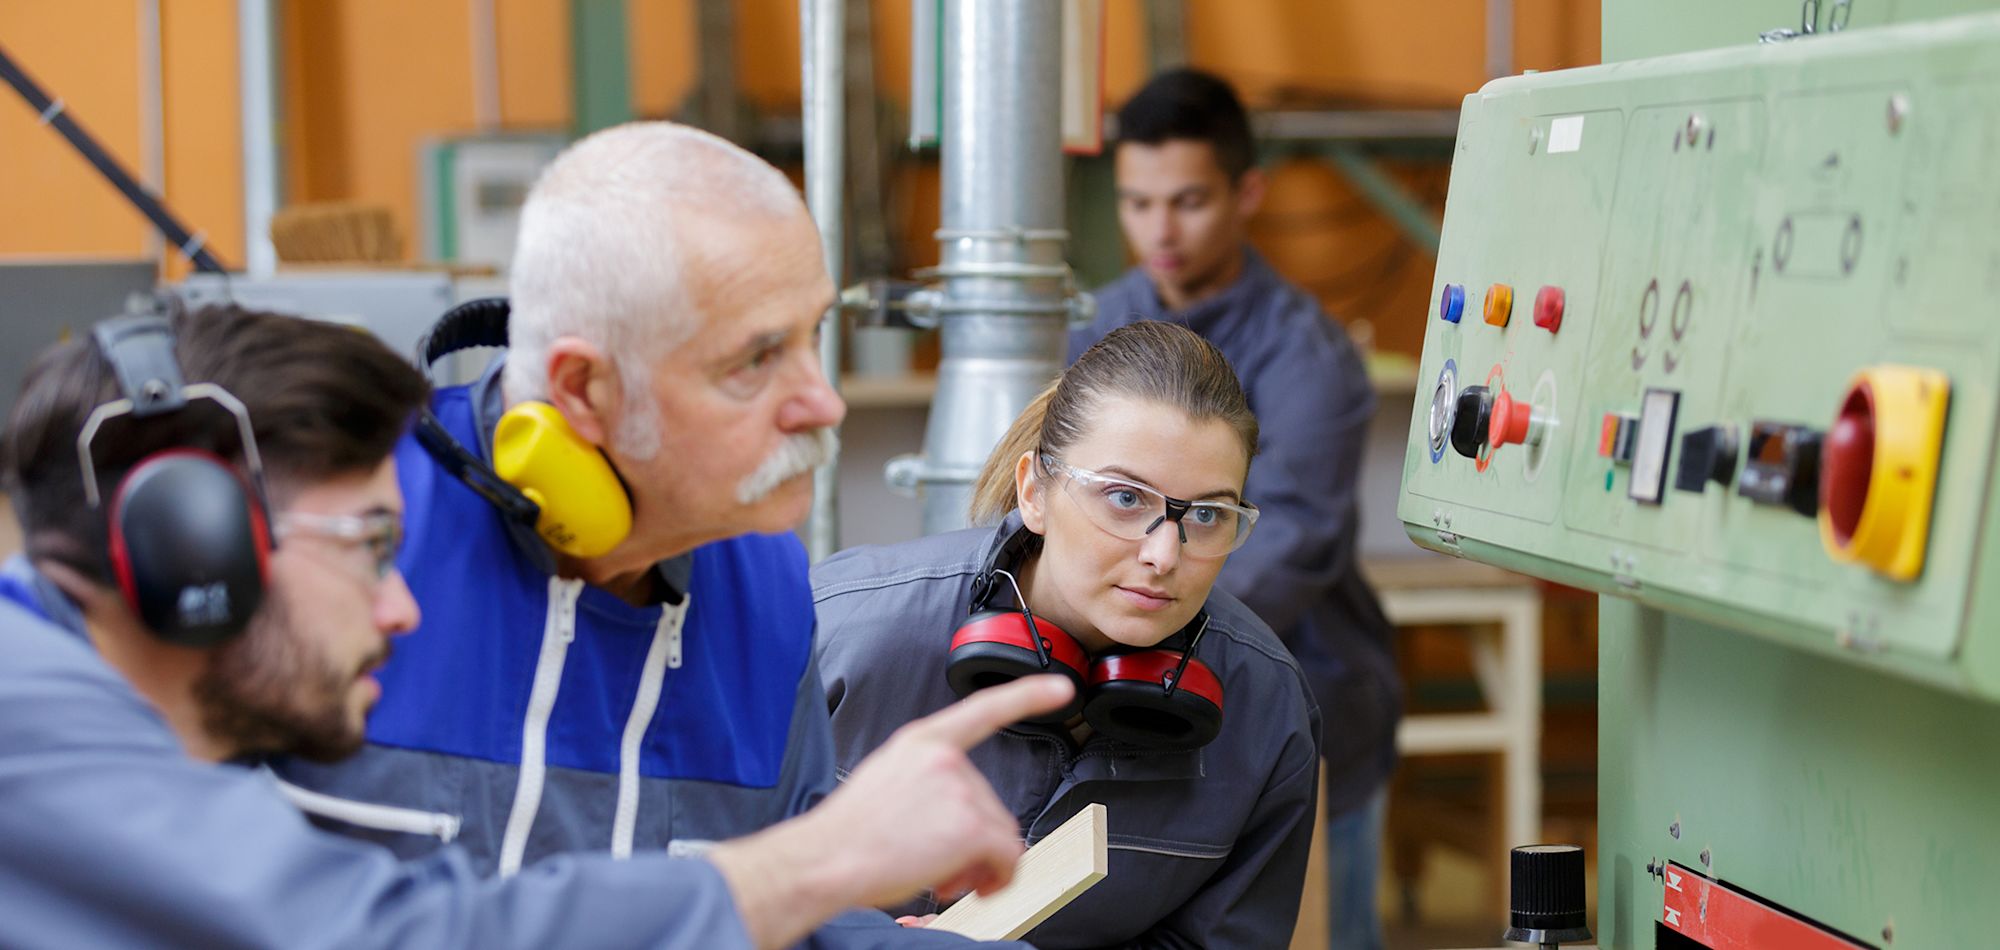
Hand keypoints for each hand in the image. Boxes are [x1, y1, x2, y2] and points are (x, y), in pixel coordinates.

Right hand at [708, 675, 1072, 949]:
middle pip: (992, 803)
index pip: (984, 709)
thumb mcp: (886, 782)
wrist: (825, 860)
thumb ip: (927, 783)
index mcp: (922, 742)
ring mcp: (960, 790)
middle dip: (975, 841)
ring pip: (1001, 834)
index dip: (1027, 695)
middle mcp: (944, 758)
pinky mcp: (971, 826)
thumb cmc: (847, 834)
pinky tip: (964, 884)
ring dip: (980, 863)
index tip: (1059, 688)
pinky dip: (996, 878)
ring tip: (941, 876)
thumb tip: (960, 819)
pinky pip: (1007, 857)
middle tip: (941, 864)